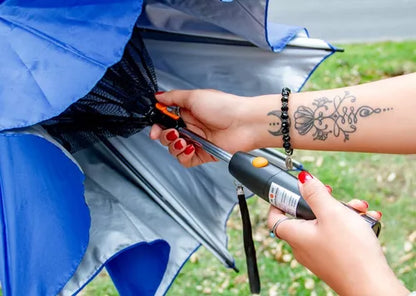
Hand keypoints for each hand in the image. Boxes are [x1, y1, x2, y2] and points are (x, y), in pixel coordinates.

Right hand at [150, 90, 257, 166]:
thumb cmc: (225, 107)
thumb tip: (158, 96)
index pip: (165, 120)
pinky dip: (184, 156)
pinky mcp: (203, 154)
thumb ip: (173, 97)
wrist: (244, 123)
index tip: (155, 128)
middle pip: (167, 136)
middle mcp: (191, 126)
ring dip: (175, 146)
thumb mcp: (195, 96)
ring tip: (183, 140)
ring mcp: (196, 141)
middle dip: (165, 136)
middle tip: (173, 133)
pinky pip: (186, 160)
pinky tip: (190, 148)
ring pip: (174, 149)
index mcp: (187, 112)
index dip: (157, 125)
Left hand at [267, 172, 408, 295]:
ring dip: (342, 212)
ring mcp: (319, 254)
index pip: (274, 216)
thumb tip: (302, 179)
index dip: (279, 200)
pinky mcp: (334, 259)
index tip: (290, 189)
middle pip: (304, 216)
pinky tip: (367, 220)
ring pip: (325, 224)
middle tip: (336, 197)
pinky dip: (349, 226)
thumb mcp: (331, 213)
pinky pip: (337, 236)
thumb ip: (315, 194)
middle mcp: (303, 246)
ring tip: (359, 209)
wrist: (373, 286)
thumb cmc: (350, 253)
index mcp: (295, 235)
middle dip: (323, 202)